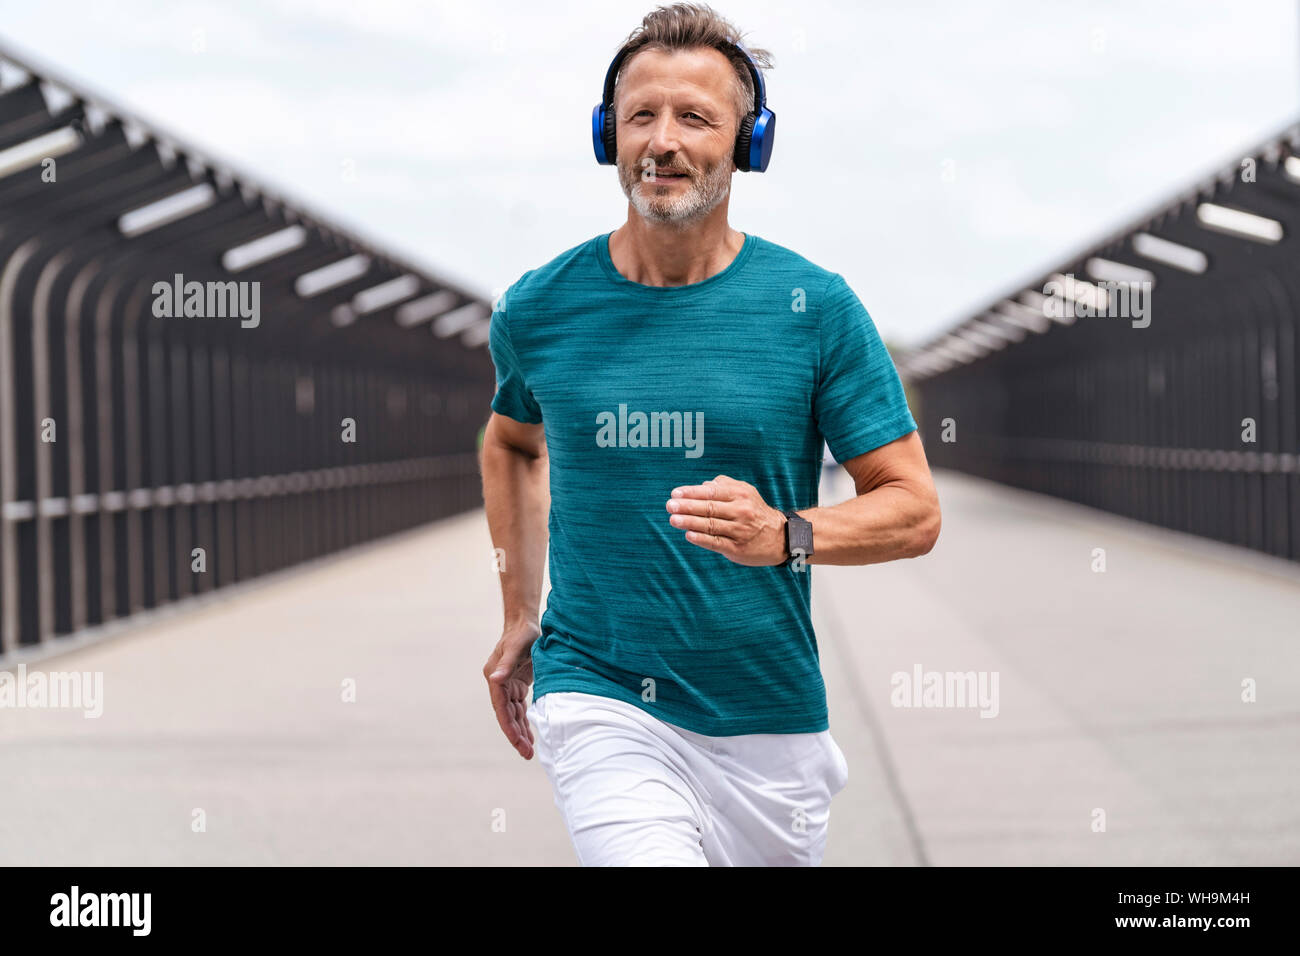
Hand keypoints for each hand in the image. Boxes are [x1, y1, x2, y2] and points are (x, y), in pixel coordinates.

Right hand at [484, 619, 541, 758]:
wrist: (526, 622)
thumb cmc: (522, 633)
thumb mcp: (517, 646)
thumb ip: (506, 663)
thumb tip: (495, 679)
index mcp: (495, 677)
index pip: (501, 709)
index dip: (509, 727)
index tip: (518, 743)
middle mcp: (499, 683)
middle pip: (506, 715)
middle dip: (516, 735)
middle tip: (527, 754)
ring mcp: (508, 685)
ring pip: (514, 714)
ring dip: (520, 731)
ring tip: (530, 751)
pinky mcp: (517, 684)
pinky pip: (520, 707)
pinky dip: (525, 720)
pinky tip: (530, 734)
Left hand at [665, 475, 785, 566]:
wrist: (781, 537)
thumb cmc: (755, 511)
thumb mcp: (745, 492)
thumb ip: (724, 485)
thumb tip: (702, 485)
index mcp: (740, 495)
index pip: (712, 492)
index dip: (692, 492)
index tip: (675, 493)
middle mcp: (741, 512)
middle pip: (710, 508)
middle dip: (687, 507)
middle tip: (670, 506)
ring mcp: (739, 531)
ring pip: (711, 525)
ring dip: (690, 522)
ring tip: (673, 519)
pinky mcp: (737, 548)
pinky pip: (716, 542)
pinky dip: (702, 539)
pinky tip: (688, 535)